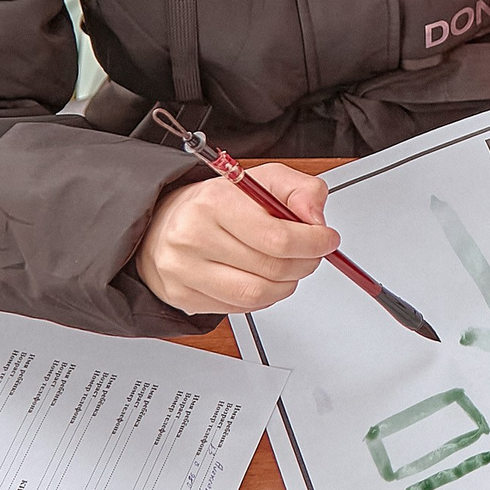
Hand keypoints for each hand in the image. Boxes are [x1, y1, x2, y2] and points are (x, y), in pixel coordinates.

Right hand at [133, 165, 340, 314]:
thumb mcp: (261, 180)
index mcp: (214, 202)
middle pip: (272, 269)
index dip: (313, 243)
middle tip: (312, 254)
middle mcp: (194, 237)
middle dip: (305, 263)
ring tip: (288, 268)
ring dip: (286, 285)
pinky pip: (240, 309)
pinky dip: (263, 298)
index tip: (327, 240)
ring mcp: (185, 271)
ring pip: (258, 296)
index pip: (278, 237)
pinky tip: (261, 278)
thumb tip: (316, 217)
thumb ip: (299, 190)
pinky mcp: (183, 297)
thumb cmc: (215, 202)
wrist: (162, 223)